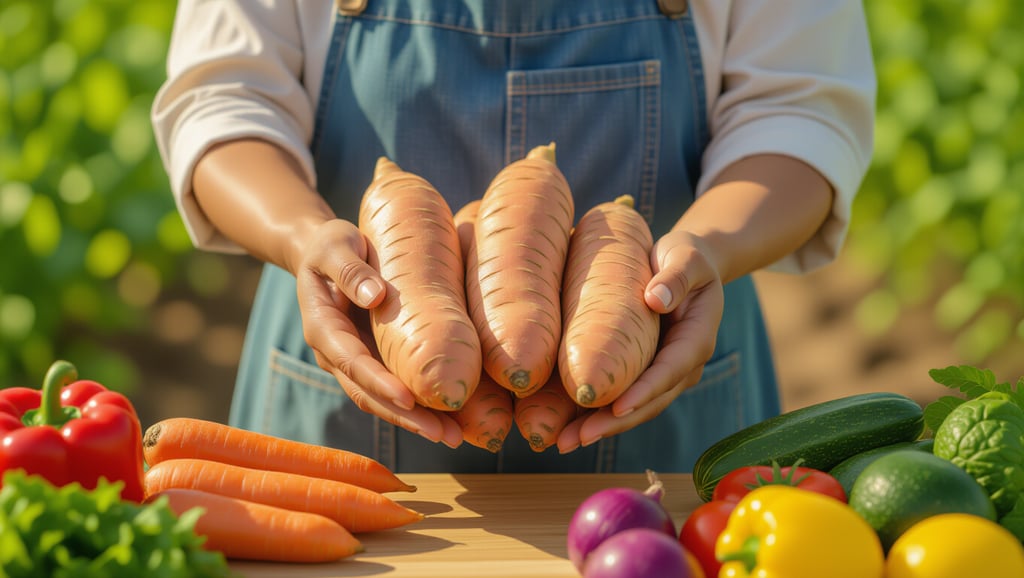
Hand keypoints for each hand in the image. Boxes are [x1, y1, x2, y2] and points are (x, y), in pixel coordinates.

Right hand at [293, 219, 463, 447]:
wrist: (323, 253)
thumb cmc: (332, 244)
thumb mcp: (335, 244)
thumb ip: (350, 269)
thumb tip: (374, 296)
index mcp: (322, 327)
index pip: (351, 362)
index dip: (378, 383)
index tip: (407, 399)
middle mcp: (335, 354)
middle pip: (368, 394)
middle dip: (405, 417)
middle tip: (443, 434)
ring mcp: (352, 362)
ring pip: (380, 401)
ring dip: (414, 422)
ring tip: (453, 437)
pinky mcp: (371, 362)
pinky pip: (392, 392)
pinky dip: (417, 409)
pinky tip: (449, 421)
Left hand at [556, 230, 723, 451]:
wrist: (686, 264)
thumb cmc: (685, 257)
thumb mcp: (686, 258)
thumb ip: (676, 277)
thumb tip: (655, 299)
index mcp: (696, 339)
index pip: (670, 371)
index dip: (644, 392)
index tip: (616, 408)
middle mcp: (682, 365)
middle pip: (649, 402)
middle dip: (613, 423)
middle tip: (576, 439)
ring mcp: (664, 373)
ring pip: (635, 409)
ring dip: (601, 427)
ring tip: (563, 443)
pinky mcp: (645, 373)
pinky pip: (623, 398)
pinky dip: (597, 414)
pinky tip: (567, 427)